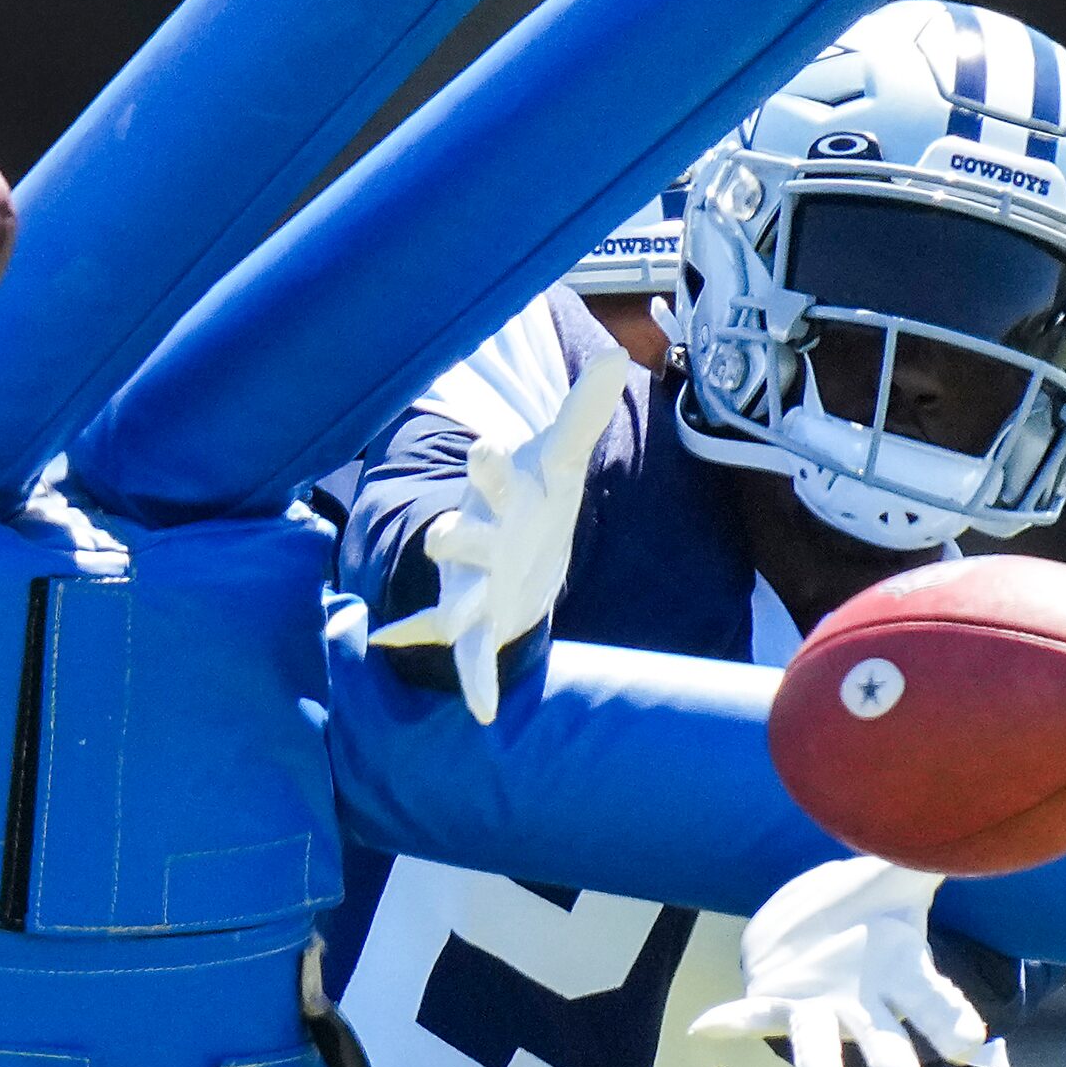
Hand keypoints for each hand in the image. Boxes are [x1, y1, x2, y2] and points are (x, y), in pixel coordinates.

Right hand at [370, 350, 630, 722]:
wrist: (512, 550)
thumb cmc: (534, 502)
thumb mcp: (559, 460)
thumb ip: (582, 413)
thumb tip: (623, 354)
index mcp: (497, 498)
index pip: (489, 479)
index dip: (486, 467)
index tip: (486, 448)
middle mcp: (475, 541)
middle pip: (454, 540)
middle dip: (450, 541)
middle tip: (443, 541)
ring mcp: (472, 586)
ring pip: (455, 601)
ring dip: (449, 615)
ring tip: (442, 627)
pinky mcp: (479, 624)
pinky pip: (470, 657)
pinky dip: (476, 682)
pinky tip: (483, 712)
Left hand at [690, 856, 987, 1066]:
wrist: (816, 920)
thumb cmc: (871, 907)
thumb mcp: (898, 879)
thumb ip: (924, 862)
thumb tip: (965, 832)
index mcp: (907, 977)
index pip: (938, 1007)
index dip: (951, 1024)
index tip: (966, 1041)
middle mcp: (868, 1007)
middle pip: (886, 1040)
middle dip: (891, 1058)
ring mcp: (821, 1010)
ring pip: (820, 1042)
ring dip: (818, 1062)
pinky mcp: (776, 1004)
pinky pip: (754, 1016)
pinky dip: (731, 1022)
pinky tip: (705, 1026)